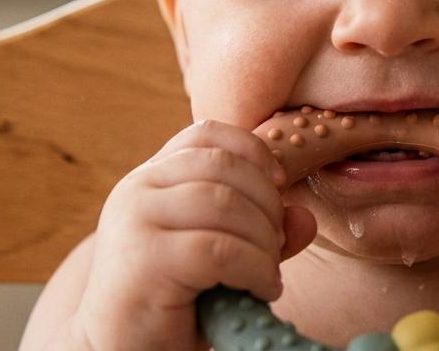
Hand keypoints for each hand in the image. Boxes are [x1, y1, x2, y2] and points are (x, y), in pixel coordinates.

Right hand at [73, 120, 316, 350]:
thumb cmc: (173, 304)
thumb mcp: (221, 260)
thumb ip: (259, 232)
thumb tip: (304, 218)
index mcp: (149, 179)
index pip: (206, 133)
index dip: (253, 151)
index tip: (280, 185)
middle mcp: (135, 190)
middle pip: (223, 165)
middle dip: (267, 203)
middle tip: (275, 246)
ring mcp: (134, 221)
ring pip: (225, 204)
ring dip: (264, 241)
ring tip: (267, 273)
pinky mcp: (144, 260)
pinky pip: (221, 249)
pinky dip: (255, 269)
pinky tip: (261, 291)